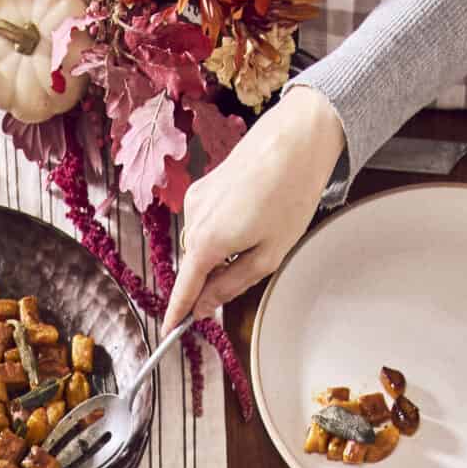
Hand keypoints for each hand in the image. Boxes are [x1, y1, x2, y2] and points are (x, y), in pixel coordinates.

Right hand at [162, 88, 343, 328]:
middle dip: (213, 276)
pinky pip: (206, 221)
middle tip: (249, 269)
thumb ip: (230, 286)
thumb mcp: (268, 255)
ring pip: (202, 243)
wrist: (297, 136)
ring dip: (222, 250)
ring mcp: (196, 199)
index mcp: (207, 242)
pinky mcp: (203, 185)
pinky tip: (252, 213)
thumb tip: (204, 307)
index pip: (184, 288)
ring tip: (260, 231)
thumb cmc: (290, 194)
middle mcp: (193, 220)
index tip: (169, 331)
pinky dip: (223, 229)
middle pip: (195, 266)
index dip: (177, 312)